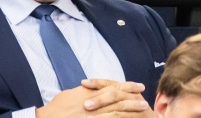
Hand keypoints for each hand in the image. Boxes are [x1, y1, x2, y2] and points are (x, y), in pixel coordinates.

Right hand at [35, 80, 149, 117]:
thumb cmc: (56, 108)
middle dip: (132, 97)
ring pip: (118, 110)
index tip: (137, 86)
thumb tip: (91, 89)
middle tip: (144, 97)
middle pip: (118, 97)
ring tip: (143, 108)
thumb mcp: (69, 94)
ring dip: (132, 109)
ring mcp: (95, 114)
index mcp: (88, 92)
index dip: (126, 86)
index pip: (112, 86)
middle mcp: (93, 102)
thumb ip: (83, 92)